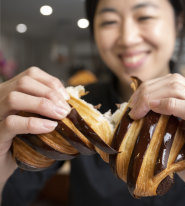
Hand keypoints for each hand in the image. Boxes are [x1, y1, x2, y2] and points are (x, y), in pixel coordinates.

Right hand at [0, 67, 70, 182]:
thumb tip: (70, 104)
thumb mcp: (35, 119)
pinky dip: (34, 123)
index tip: (66, 97)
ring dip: (43, 105)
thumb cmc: (21, 141)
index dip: (52, 82)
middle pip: (24, 82)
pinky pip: (11, 123)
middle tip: (65, 110)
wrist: (0, 164)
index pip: (31, 74)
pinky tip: (49, 127)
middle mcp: (0, 98)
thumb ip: (47, 108)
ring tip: (60, 116)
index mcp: (10, 91)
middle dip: (50, 94)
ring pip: (14, 98)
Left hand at [129, 73, 184, 202]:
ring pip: (178, 89)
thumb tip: (134, 115)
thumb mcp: (169, 138)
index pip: (170, 82)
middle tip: (132, 108)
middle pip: (172, 81)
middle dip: (146, 91)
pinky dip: (169, 104)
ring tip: (137, 112)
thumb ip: (157, 123)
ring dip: (150, 97)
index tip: (132, 103)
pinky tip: (153, 108)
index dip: (148, 88)